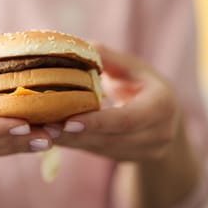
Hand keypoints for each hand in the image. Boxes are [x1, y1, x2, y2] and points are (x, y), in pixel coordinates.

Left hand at [49, 44, 179, 161]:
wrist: (166, 119)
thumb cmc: (145, 83)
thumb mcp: (133, 67)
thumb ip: (107, 58)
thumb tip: (77, 47)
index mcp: (162, 107)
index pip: (127, 120)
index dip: (97, 122)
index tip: (67, 121)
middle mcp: (157, 134)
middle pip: (109, 138)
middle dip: (74, 134)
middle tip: (43, 126)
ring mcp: (144, 152)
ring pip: (99, 148)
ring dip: (68, 140)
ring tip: (40, 130)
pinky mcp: (127, 159)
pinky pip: (95, 151)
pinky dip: (72, 142)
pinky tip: (50, 134)